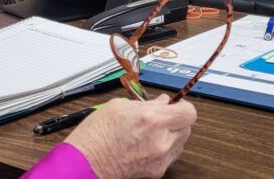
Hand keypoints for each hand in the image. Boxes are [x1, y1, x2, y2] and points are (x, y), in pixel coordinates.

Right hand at [64, 95, 195, 178]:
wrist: (85, 163)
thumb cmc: (96, 135)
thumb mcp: (118, 106)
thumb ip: (146, 103)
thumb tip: (162, 102)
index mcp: (151, 119)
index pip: (188, 111)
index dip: (182, 106)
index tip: (174, 105)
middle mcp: (160, 140)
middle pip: (187, 127)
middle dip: (176, 119)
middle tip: (160, 117)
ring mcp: (160, 158)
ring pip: (181, 142)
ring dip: (171, 134)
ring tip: (150, 132)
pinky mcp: (157, 171)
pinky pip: (171, 155)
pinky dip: (164, 148)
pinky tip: (146, 144)